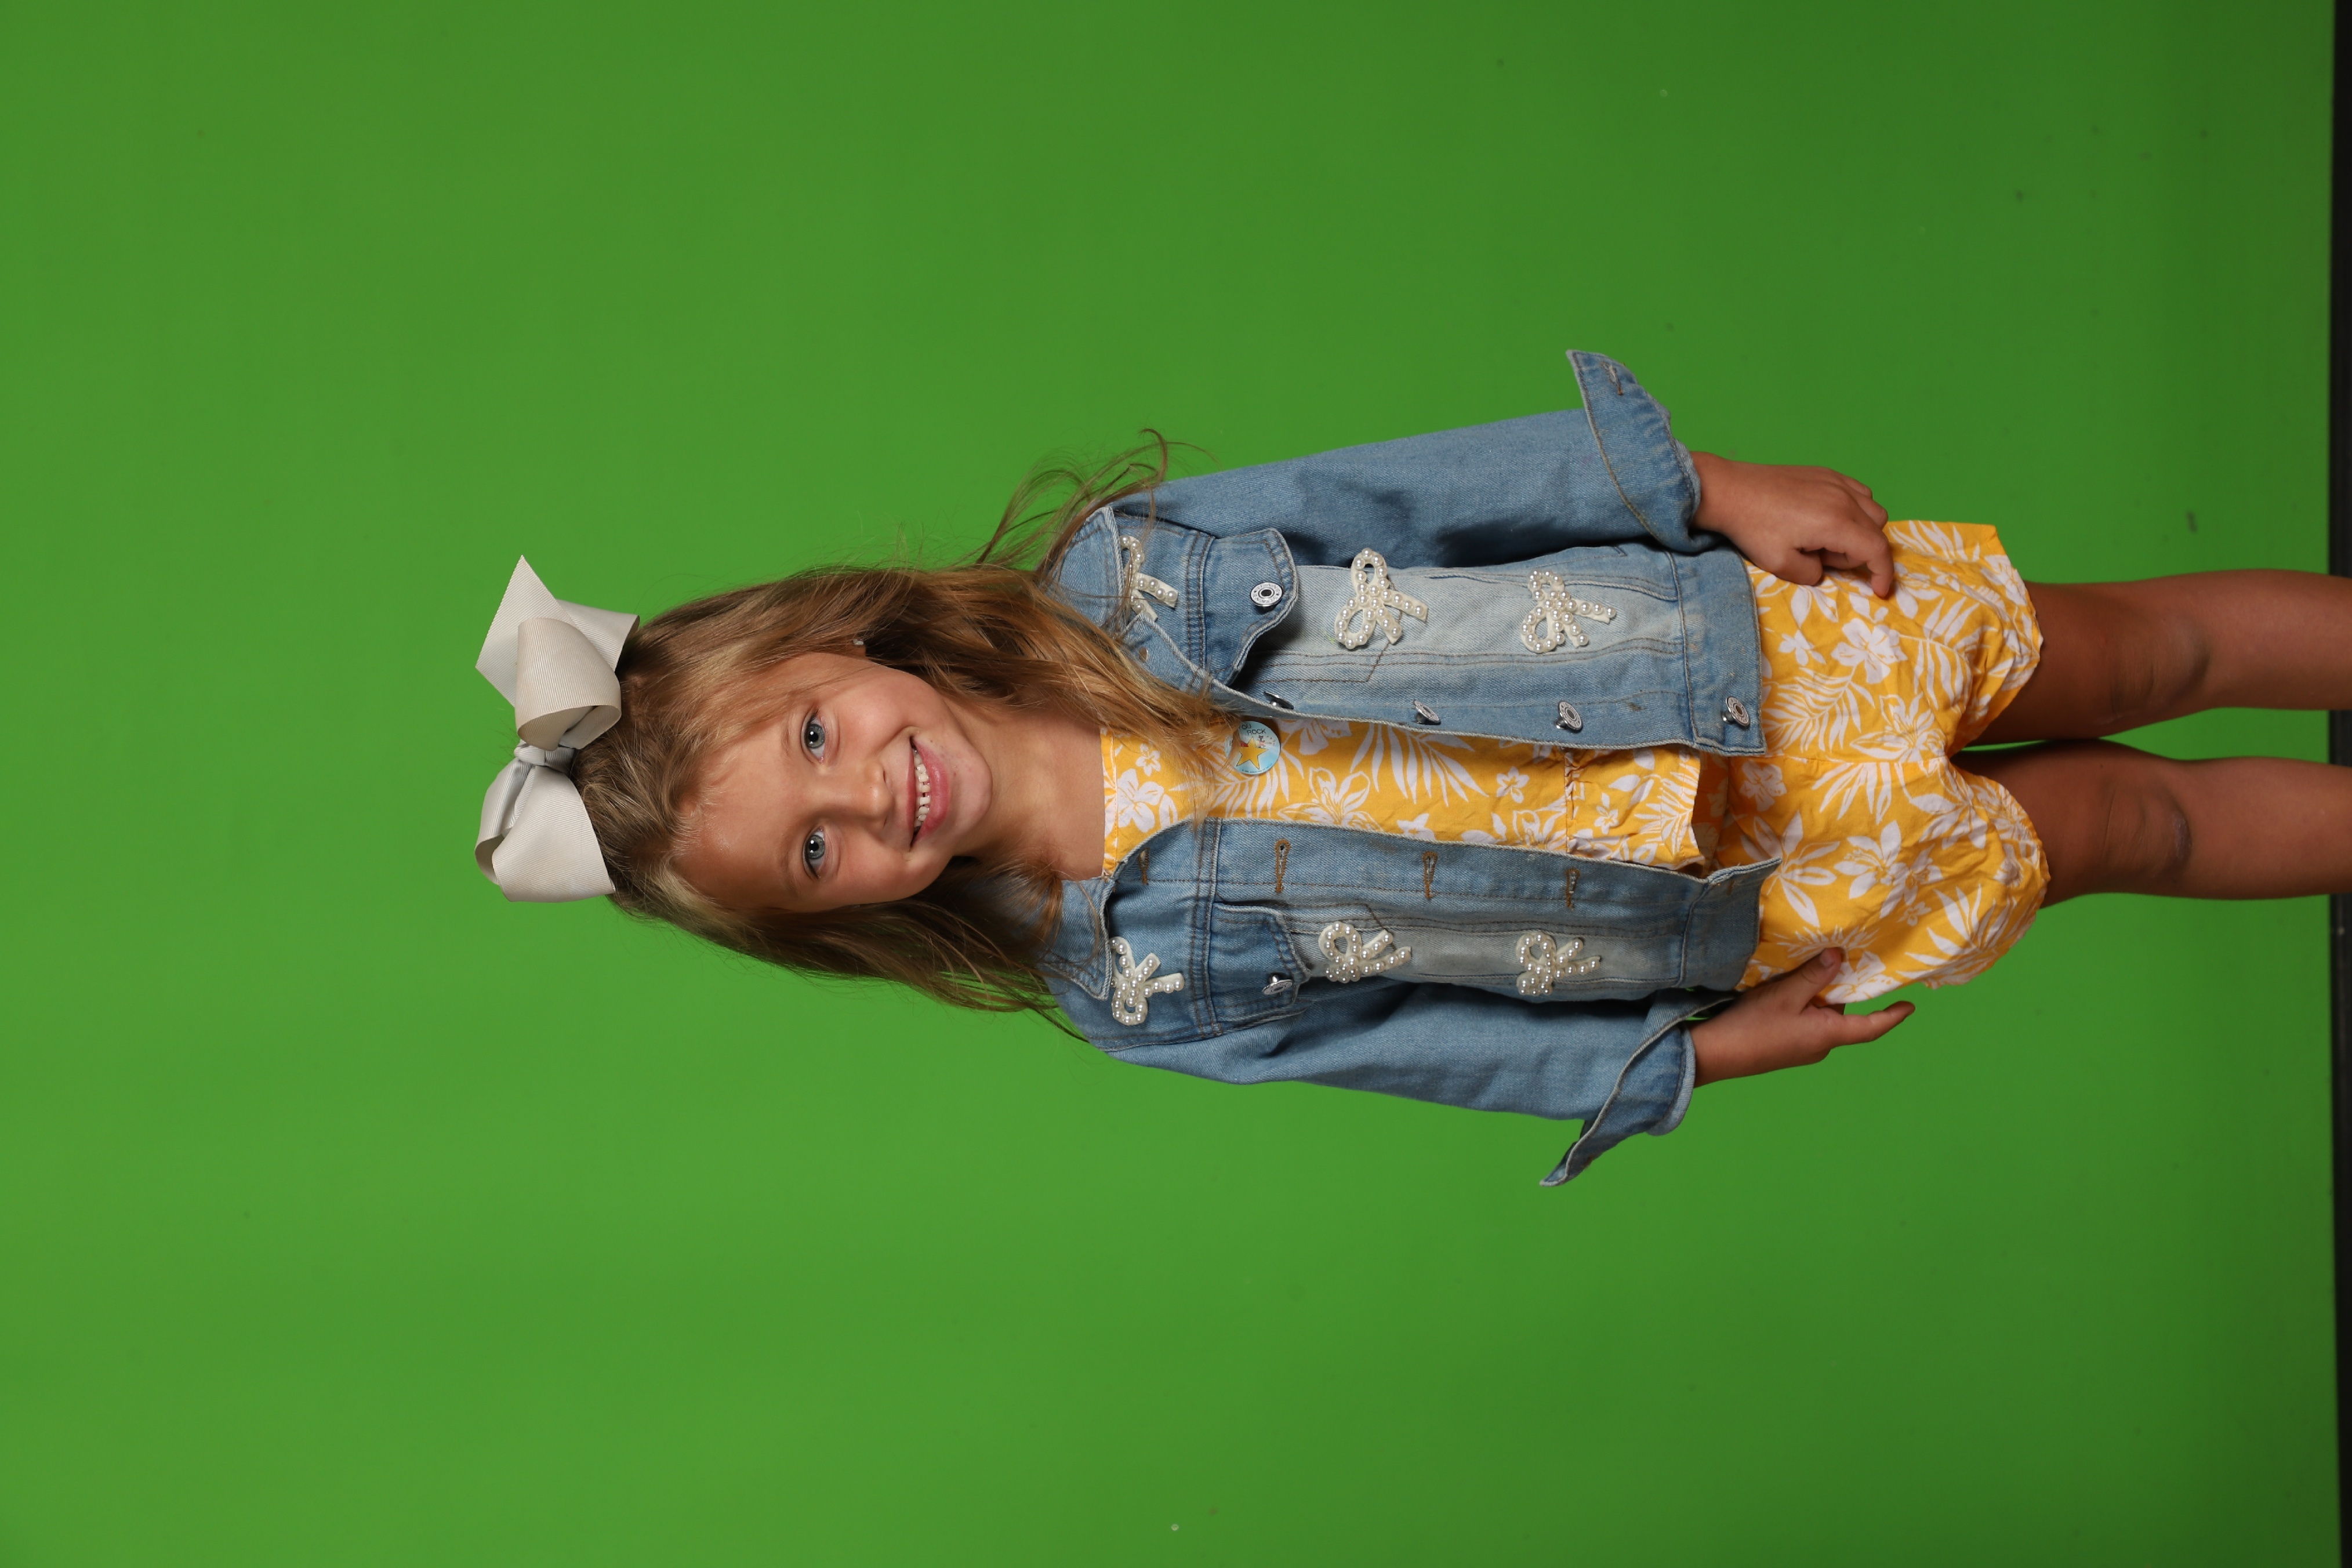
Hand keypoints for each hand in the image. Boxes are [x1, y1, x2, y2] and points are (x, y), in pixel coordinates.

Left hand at [1689, 451, 1893, 596]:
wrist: (1730, 491)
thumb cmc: (1753, 528)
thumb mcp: (1780, 564)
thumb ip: (1811, 574)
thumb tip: (1822, 569)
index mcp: (1836, 522)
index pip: (1877, 550)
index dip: (1883, 573)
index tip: (1879, 590)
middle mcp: (1844, 499)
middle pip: (1877, 531)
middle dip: (1861, 553)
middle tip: (1824, 558)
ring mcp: (1836, 482)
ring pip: (1872, 510)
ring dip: (1861, 531)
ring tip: (1825, 538)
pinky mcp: (1826, 473)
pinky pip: (1858, 492)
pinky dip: (1856, 509)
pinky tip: (1829, 518)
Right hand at [1689, 949, 1914, 1085]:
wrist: (1715, 1055)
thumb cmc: (1753, 1027)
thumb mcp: (1785, 994)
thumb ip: (1813, 976)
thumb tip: (1839, 957)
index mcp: (1828, 1035)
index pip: (1871, 1027)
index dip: (1892, 1017)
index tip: (1909, 1007)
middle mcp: (1820, 1045)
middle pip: (1841, 1015)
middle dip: (1839, 990)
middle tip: (1835, 962)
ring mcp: (1802, 1048)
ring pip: (1820, 1016)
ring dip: (1816, 995)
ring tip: (1803, 970)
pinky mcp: (1786, 1047)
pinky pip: (1804, 1021)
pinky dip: (1802, 1004)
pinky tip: (1784, 990)